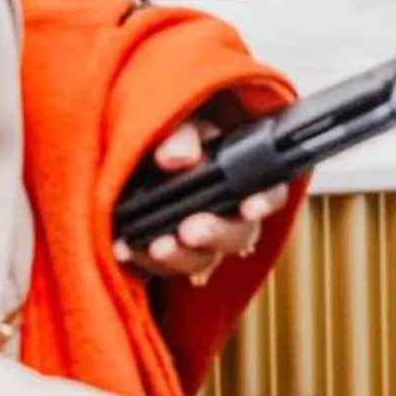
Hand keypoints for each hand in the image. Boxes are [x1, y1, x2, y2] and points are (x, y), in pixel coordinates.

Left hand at [117, 112, 287, 284]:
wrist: (136, 162)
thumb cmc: (170, 139)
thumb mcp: (179, 125)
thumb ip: (183, 136)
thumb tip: (177, 158)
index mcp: (240, 177)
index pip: (269, 192)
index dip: (264, 201)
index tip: (249, 207)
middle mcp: (230, 215)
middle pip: (240, 235)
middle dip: (216, 234)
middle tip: (191, 229)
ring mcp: (202, 241)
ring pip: (205, 260)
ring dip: (181, 257)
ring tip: (157, 246)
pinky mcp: (172, 257)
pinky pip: (166, 269)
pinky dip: (145, 261)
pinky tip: (126, 249)